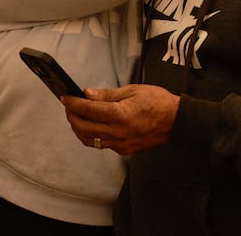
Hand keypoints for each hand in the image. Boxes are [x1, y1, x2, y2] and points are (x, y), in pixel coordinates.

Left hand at [62, 84, 179, 155]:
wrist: (175, 121)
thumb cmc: (157, 102)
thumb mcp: (132, 90)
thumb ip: (107, 95)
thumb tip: (87, 94)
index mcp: (120, 115)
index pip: (88, 110)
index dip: (73, 103)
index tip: (65, 97)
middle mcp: (118, 132)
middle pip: (83, 127)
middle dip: (71, 115)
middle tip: (68, 105)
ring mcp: (120, 144)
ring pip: (88, 139)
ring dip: (78, 128)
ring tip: (75, 116)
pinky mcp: (123, 150)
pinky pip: (100, 144)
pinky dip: (90, 135)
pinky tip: (90, 126)